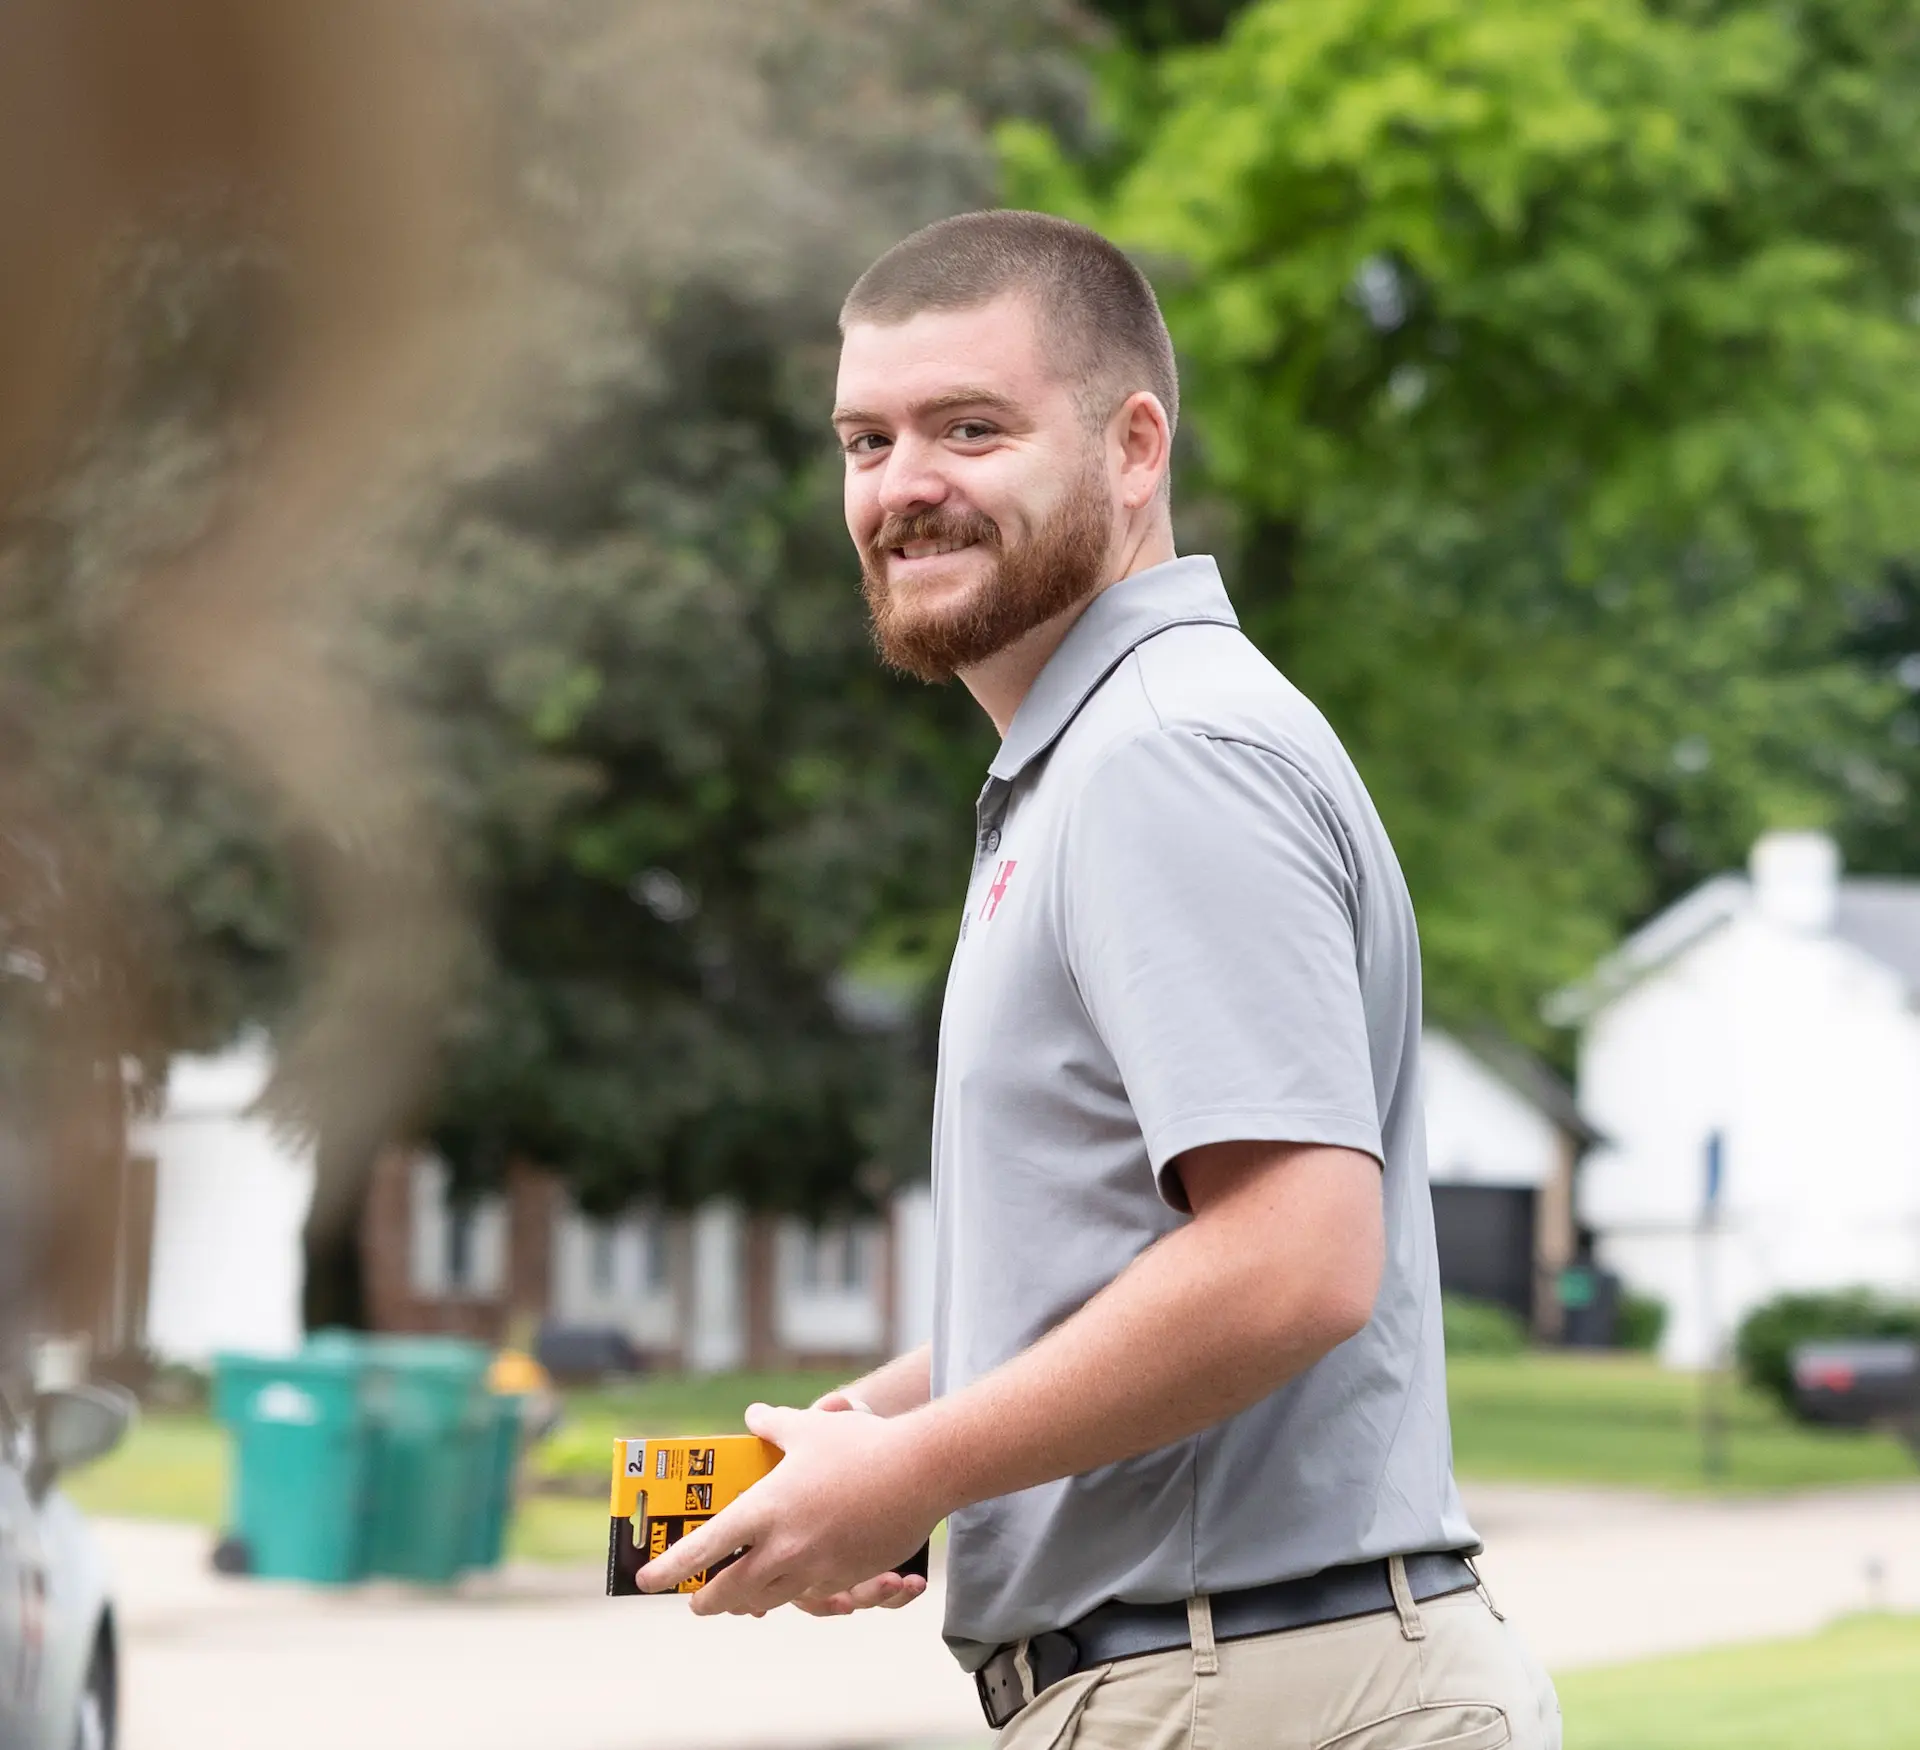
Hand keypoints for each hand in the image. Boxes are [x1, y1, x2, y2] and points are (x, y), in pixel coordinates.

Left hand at [635, 1401, 942, 1616]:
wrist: (921, 1471)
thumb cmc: (860, 1445)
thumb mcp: (810, 1427)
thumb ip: (774, 1425)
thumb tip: (754, 1417)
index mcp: (765, 1511)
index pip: (704, 1549)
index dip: (671, 1568)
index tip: (647, 1580)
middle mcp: (784, 1548)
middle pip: (730, 1591)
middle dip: (707, 1600)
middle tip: (695, 1601)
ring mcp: (816, 1568)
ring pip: (768, 1599)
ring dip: (748, 1601)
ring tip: (738, 1598)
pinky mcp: (845, 1577)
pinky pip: (808, 1593)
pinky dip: (791, 1591)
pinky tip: (790, 1582)